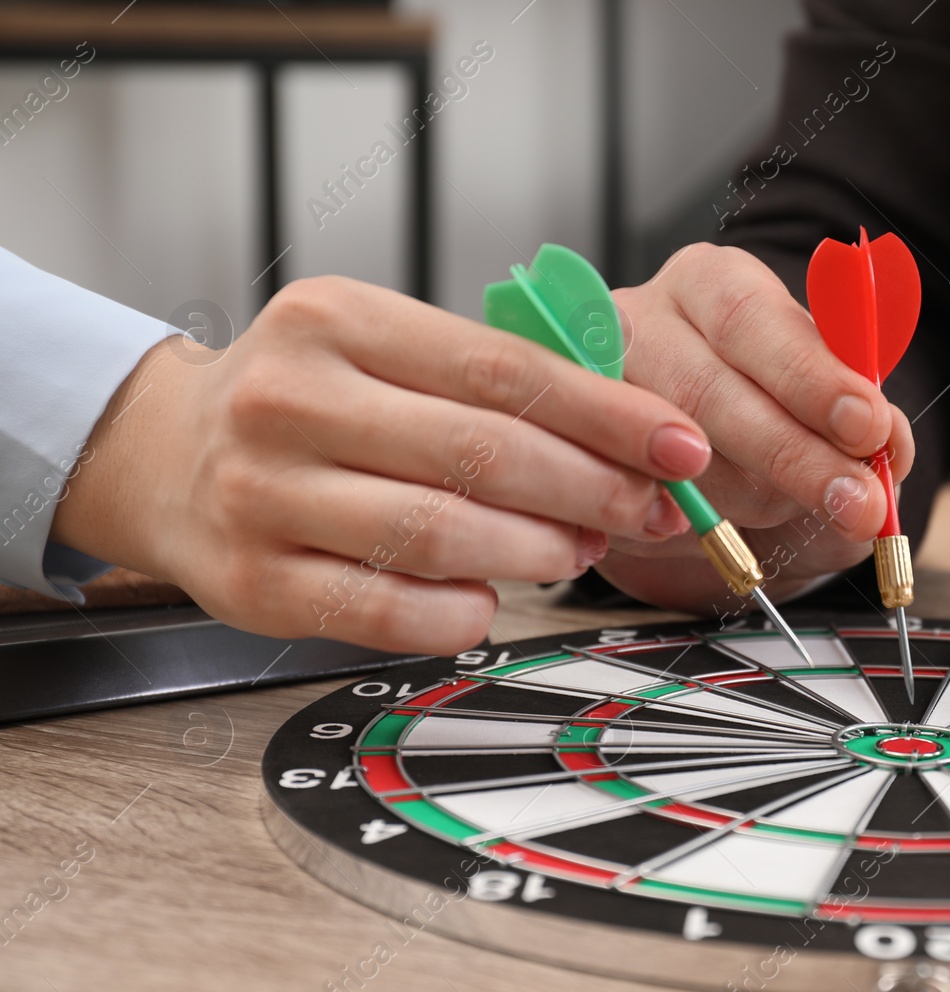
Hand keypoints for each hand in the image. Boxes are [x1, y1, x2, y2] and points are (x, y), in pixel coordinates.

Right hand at [49, 276, 713, 653]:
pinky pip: (388, 612)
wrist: (167, 456)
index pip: (503, 370)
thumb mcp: (387, 351)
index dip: (609, 415)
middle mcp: (289, 399)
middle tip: (649, 510)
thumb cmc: (308, 403)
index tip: (680, 445)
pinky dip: (461, 611)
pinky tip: (490, 598)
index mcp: (337, 320)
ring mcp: (262, 494)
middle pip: (482, 452)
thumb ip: (495, 385)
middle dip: (592, 490)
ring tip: (576, 551)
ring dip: (537, 552)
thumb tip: (631, 441)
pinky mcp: (254, 582)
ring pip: (440, 534)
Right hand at [600, 243, 914, 612]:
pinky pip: (634, 506)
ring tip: (796, 509)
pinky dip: (692, 530)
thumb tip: (888, 445)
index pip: (752, 319)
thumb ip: (863, 417)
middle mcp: (641, 323)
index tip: (865, 425)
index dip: (811, 377)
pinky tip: (727, 530)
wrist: (693, 443)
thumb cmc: (765, 402)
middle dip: (794, 457)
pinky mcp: (574, 457)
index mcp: (710, 282)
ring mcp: (592, 391)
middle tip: (856, 502)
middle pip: (706, 392)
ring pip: (670, 458)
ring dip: (749, 501)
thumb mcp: (824, 395)